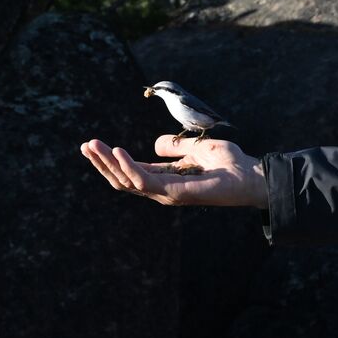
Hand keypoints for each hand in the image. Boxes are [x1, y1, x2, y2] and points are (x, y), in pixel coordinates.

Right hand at [80, 136, 267, 208]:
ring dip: (108, 163)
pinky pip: (144, 180)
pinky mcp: (174, 193)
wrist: (252, 174)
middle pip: (122, 179)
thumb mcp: (197, 147)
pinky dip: (128, 166)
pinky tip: (117, 151)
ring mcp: (167, 193)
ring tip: (94, 145)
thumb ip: (175, 147)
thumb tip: (155, 144)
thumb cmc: (230, 163)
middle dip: (102, 163)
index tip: (91, 144)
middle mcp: (162, 189)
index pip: (130, 172)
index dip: (110, 159)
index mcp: (165, 178)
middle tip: (85, 145)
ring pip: (127, 181)